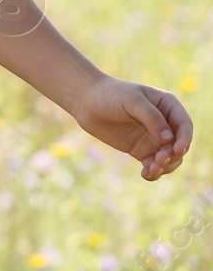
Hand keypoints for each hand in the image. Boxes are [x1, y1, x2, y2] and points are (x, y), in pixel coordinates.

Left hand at [70, 76, 192, 180]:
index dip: (185, 139)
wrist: (85, 102)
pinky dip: (153, 172)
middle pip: (179, 145)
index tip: (177, 150)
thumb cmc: (110, 95)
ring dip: (165, 167)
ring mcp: (153, 138)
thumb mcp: (132, 101)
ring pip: (169, 158)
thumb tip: (169, 139)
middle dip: (173, 155)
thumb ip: (151, 118)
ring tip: (151, 169)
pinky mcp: (141, 150)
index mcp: (168, 106)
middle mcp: (165, 124)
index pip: (184, 125)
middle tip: (158, 160)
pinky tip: (145, 174)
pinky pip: (153, 165)